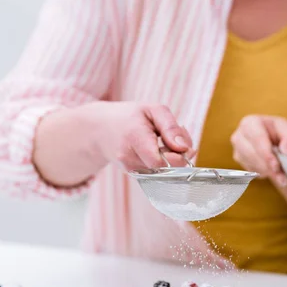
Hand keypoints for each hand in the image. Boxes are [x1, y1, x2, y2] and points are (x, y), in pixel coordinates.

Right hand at [78, 101, 194, 170]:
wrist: (100, 130)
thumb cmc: (130, 117)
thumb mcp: (152, 110)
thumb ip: (171, 127)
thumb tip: (185, 148)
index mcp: (134, 137)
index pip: (160, 162)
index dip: (178, 157)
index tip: (184, 145)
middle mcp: (129, 158)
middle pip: (166, 169)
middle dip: (179, 157)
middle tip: (176, 139)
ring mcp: (130, 170)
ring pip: (165, 173)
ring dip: (172, 160)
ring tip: (164, 143)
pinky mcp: (135, 177)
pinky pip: (159, 174)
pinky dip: (164, 164)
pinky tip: (158, 151)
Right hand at [230, 115, 286, 184]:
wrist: (272, 140)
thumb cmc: (279, 133)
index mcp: (250, 122)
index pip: (257, 138)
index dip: (266, 154)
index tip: (276, 166)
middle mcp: (239, 135)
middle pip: (252, 153)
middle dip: (267, 166)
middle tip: (282, 176)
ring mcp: (237, 148)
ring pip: (251, 164)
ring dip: (266, 171)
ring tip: (280, 174)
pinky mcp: (238, 160)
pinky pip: (250, 170)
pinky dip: (262, 173)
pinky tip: (270, 169)